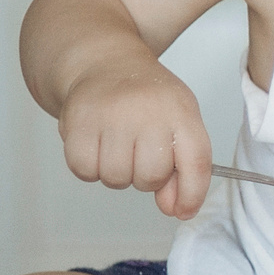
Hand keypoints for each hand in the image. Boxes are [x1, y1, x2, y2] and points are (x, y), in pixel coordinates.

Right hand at [56, 54, 212, 219]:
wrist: (106, 63)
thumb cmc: (148, 99)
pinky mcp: (77, 120)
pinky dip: (89, 168)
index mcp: (181, 110)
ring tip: (118, 146)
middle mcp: (148, 110)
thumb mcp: (178, 122)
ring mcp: (111, 114)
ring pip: (116, 178)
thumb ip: (183, 167)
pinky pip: (84, 170)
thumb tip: (175, 208)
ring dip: (116, 173)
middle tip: (139, 154)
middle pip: (150, 177)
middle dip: (145, 177)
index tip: (184, 210)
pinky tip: (96, 146)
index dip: (192, 194)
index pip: (196, 162)